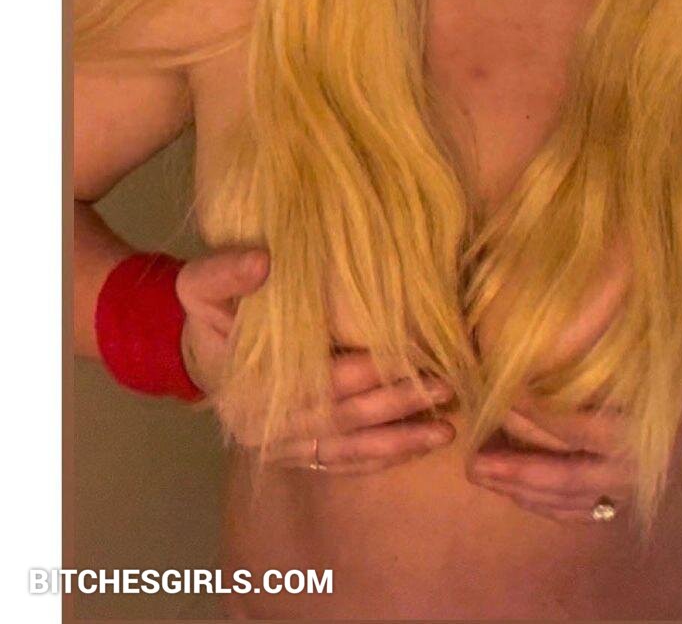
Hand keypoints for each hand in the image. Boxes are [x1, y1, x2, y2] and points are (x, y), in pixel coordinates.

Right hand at [176, 248, 456, 472]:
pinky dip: (377, 459)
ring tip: (444, 430)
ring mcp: (281, 446)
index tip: (414, 351)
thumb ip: (227, 273)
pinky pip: (339, 462)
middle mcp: (266, 425)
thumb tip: (262, 261)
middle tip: (445, 386)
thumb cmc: (207, 315)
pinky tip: (413, 449)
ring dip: (397, 441)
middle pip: (342, 415)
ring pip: (347, 447)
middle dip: (396, 403)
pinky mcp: (293, 454)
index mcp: (249, 385)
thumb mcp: (202, 284)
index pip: (320, 378)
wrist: (194, 353)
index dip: (367, 368)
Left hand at [465, 314, 681, 522]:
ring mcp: (642, 484)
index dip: (533, 410)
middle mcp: (641, 464)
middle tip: (471, 457)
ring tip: (483, 475)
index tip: (496, 389)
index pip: (576, 423)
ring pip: (574, 499)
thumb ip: (645, 315)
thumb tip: (595, 281)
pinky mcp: (642, 491)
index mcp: (649, 425)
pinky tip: (525, 495)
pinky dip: (555, 506)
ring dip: (527, 492)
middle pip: (567, 476)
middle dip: (518, 469)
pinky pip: (591, 510)